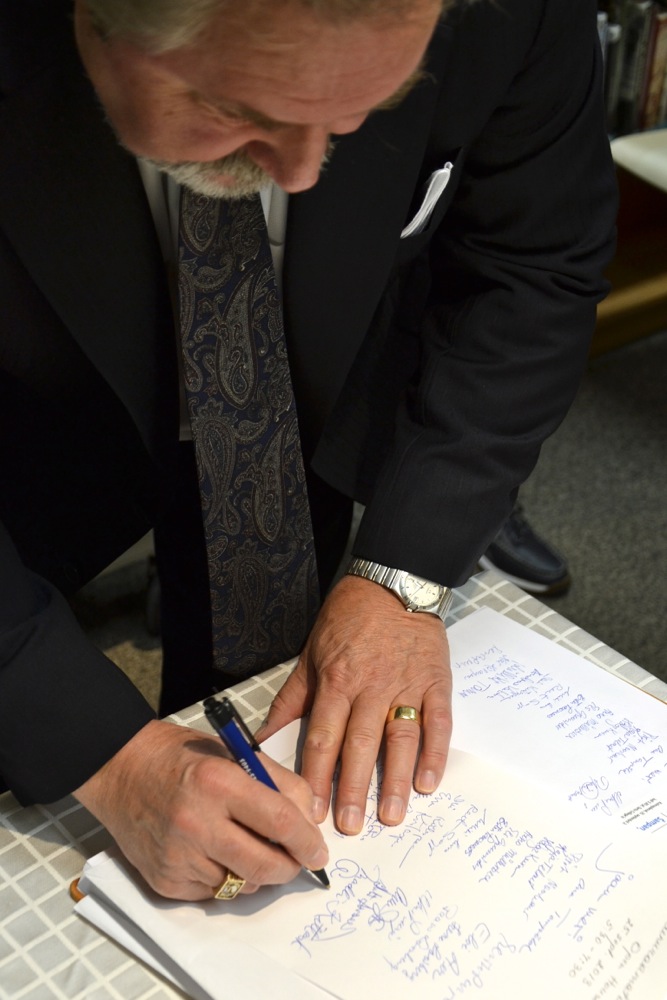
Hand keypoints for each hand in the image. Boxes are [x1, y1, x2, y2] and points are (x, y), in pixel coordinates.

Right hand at [74, 719, 328, 899]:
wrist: (120, 769)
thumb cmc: (181, 758)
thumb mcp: (235, 753)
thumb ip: (278, 783)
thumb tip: (310, 822)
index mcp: (218, 782)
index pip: (279, 821)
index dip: (307, 842)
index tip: (319, 852)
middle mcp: (196, 822)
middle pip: (264, 865)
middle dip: (289, 868)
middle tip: (295, 860)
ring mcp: (177, 856)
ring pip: (241, 885)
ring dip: (254, 873)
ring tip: (244, 845)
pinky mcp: (164, 881)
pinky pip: (212, 893)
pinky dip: (224, 878)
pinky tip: (213, 852)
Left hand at [259, 575, 451, 833]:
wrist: (395, 582)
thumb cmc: (348, 618)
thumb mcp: (311, 652)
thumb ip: (291, 698)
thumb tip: (263, 736)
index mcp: (336, 680)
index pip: (322, 737)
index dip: (315, 776)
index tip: (309, 812)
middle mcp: (371, 687)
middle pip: (359, 745)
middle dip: (353, 789)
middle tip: (350, 827)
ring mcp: (406, 686)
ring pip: (399, 739)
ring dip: (394, 780)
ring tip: (390, 816)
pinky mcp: (435, 683)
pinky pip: (438, 723)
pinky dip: (435, 754)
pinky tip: (428, 783)